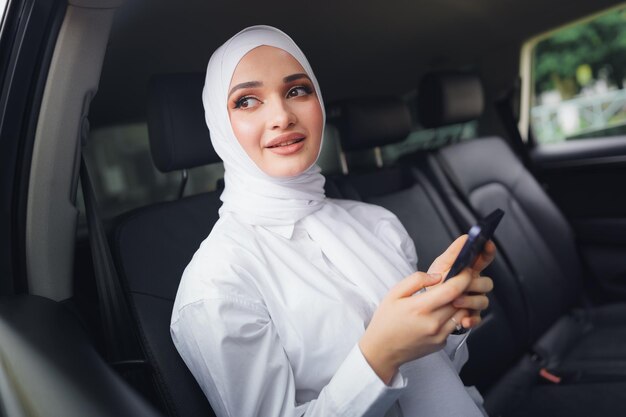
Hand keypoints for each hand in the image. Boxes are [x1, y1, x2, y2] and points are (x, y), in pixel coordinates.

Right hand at [359, 264, 473, 383]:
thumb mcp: (394, 293)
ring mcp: (439, 335)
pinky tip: (440, 313)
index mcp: (420, 308)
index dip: (463, 278)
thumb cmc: (386, 320)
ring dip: (461, 303)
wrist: (382, 349)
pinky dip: (452, 316)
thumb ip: (416, 280)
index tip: (464, 271)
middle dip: (463, 288)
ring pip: (462, 314)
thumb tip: (438, 276)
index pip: (453, 290)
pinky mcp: (441, 343)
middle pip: (461, 301)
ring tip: (450, 297)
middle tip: (457, 281)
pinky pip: (454, 325)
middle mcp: (433, 323)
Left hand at [427, 235, 495, 328]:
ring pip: (483, 300)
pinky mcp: (471, 315)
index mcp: (470, 270)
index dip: (488, 251)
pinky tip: (463, 319)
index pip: (485, 258)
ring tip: (455, 301)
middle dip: (474, 284)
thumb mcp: (441, 264)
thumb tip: (466, 237)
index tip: (486, 244)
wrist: (426, 303)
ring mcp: (475, 300)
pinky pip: (477, 318)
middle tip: (461, 285)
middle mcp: (476, 285)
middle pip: (487, 283)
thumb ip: (454, 252)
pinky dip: (471, 319)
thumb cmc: (436, 282)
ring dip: (470, 301)